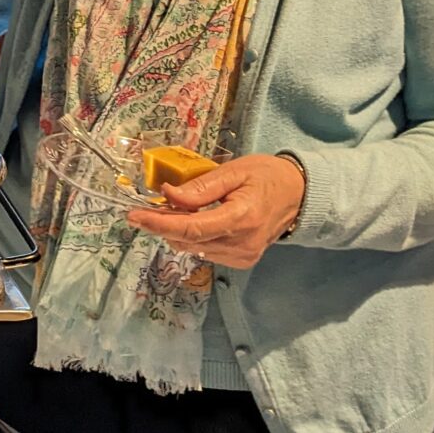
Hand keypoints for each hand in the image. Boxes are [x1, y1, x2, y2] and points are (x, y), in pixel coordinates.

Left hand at [127, 153, 306, 269]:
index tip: (134, 215)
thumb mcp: (234, 171)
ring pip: (193, 248)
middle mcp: (242, 244)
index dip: (159, 223)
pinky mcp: (242, 261)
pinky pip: (205, 251)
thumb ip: (200, 187)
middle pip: (188, 241)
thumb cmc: (267, 176)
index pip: (191, 229)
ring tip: (171, 210)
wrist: (300, 195)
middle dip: (162, 225)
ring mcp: (242, 256)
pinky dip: (192, 237)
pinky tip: (193, 221)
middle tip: (147, 208)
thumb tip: (167, 195)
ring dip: (176, 231)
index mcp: (241, 218)